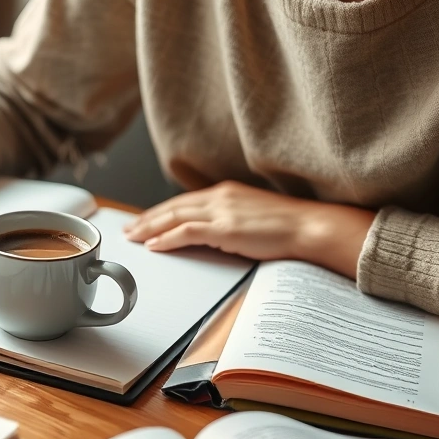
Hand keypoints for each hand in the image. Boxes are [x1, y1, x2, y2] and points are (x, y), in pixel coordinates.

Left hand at [123, 181, 375, 278]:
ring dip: (150, 229)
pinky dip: (167, 238)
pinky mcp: (225, 228)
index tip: (144, 221)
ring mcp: (221, 211)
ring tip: (133, 238)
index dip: (160, 212)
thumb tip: (211, 232)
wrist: (309, 227)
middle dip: (148, 219)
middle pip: (173, 208)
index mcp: (225, 192)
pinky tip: (154, 245)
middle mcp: (219, 197)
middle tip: (129, 230)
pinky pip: (187, 232)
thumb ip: (228, 219)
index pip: (183, 202)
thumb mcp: (251, 216)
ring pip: (174, 218)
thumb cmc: (287, 226)